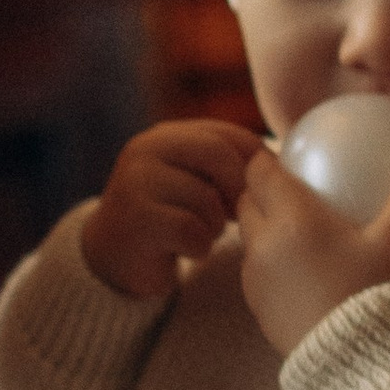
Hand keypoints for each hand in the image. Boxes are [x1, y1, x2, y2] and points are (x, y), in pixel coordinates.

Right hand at [80, 123, 262, 301]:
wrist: (113, 255)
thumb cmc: (168, 218)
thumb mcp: (194, 182)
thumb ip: (224, 167)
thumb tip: (277, 167)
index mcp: (167, 135)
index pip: (227, 134)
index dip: (257, 162)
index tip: (269, 190)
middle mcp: (147, 149)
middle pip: (216, 154)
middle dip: (238, 189)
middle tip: (239, 215)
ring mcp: (136, 181)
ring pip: (205, 198)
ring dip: (215, 224)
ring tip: (201, 233)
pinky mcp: (135, 218)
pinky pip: (190, 230)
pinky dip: (199, 246)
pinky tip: (188, 250)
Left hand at [236, 140, 389, 357]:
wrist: (354, 364)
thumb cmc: (374, 296)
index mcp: (291, 219)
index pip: (259, 172)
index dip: (264, 159)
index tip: (281, 157)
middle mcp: (262, 245)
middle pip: (246, 203)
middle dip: (259, 191)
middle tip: (287, 189)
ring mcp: (255, 281)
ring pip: (249, 240)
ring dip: (264, 229)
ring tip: (294, 231)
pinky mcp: (259, 310)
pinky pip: (259, 275)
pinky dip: (272, 265)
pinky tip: (302, 272)